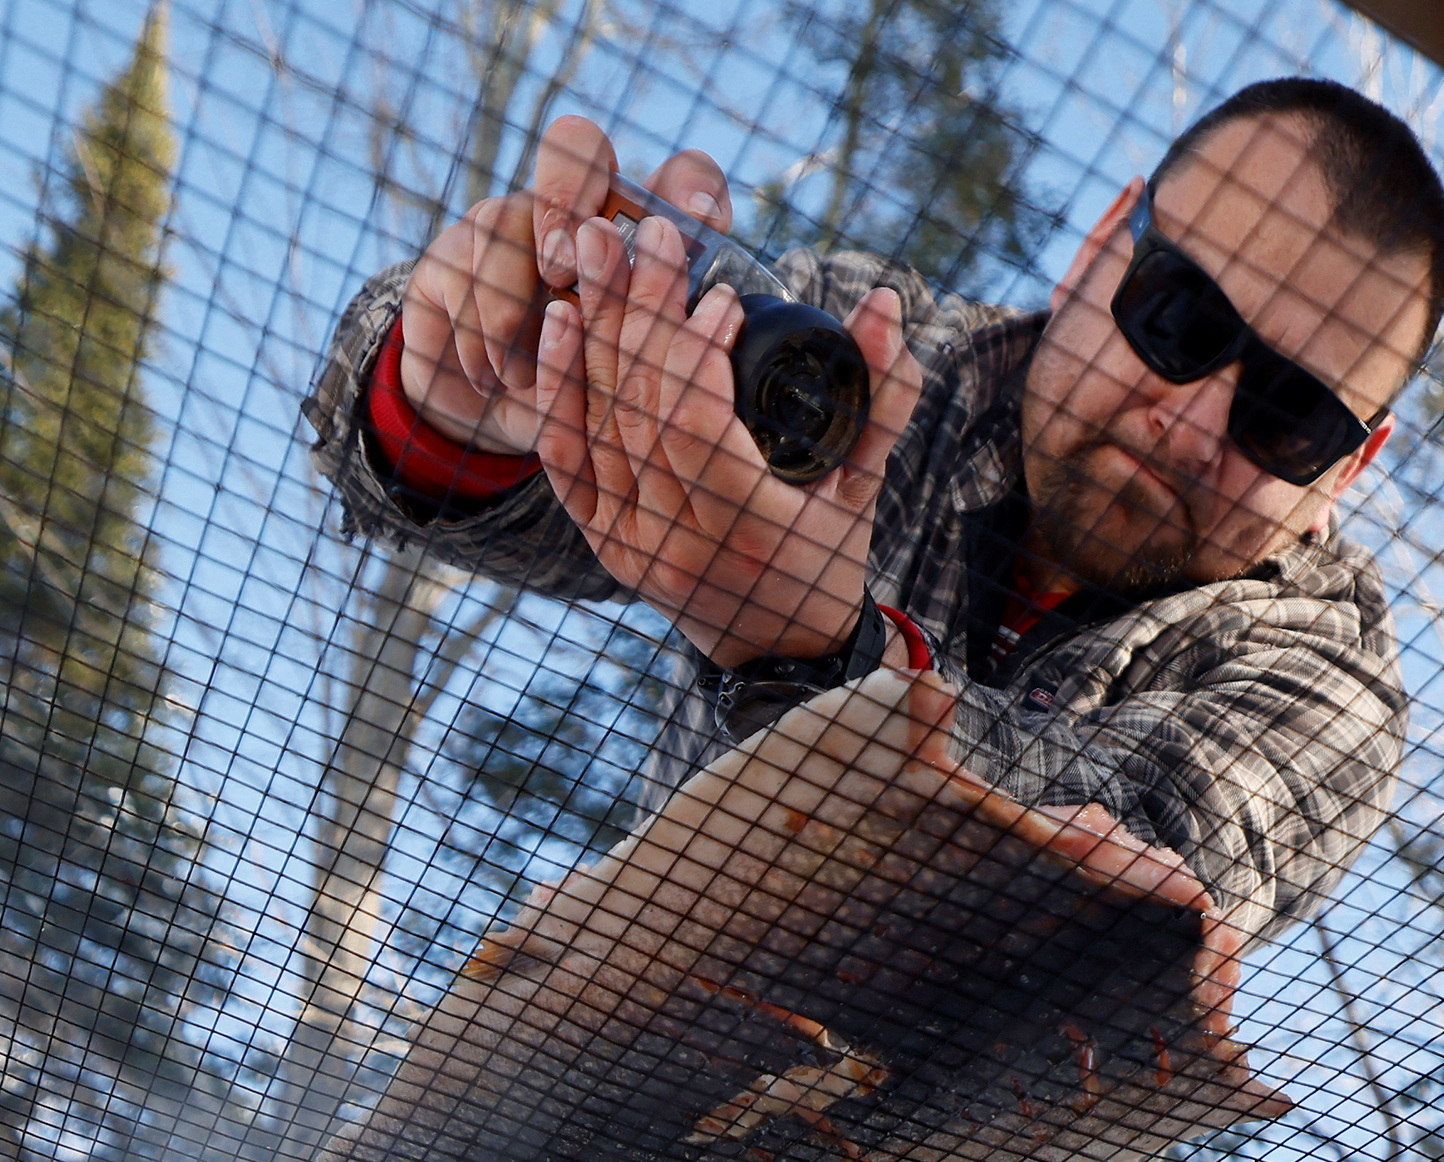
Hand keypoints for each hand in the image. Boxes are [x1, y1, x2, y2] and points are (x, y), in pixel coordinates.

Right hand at [393, 115, 725, 458]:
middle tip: (562, 271)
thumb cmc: (583, 395)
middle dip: (566, 199)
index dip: (692, 189)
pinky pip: (461, 278)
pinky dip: (479, 341)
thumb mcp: (633, 385)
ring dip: (512, 306)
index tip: (702, 228)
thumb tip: (719, 326)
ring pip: (502, 219)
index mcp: (638, 234)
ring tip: (523, 373)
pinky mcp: (451, 257)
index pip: (679, 175)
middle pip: (575, 143)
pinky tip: (495, 379)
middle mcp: (574, 208)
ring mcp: (507, 224)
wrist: (491, 410)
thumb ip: (672, 351)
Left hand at [533, 194, 927, 669]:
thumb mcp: (867, 481)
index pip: (696, 423)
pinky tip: (563, 319)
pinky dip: (559, 384)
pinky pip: (561, 454)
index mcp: (745, 530)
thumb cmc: (829, 555)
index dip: (698, 349)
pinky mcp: (598, 538)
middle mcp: (675, 542)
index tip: (723, 293)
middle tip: (648, 229)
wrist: (774, 650)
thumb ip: (884, 394)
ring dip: (598, 325)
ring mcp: (628, 543)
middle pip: (639, 406)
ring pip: (596, 419)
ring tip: (600, 245)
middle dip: (643, 307)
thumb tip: (885, 300)